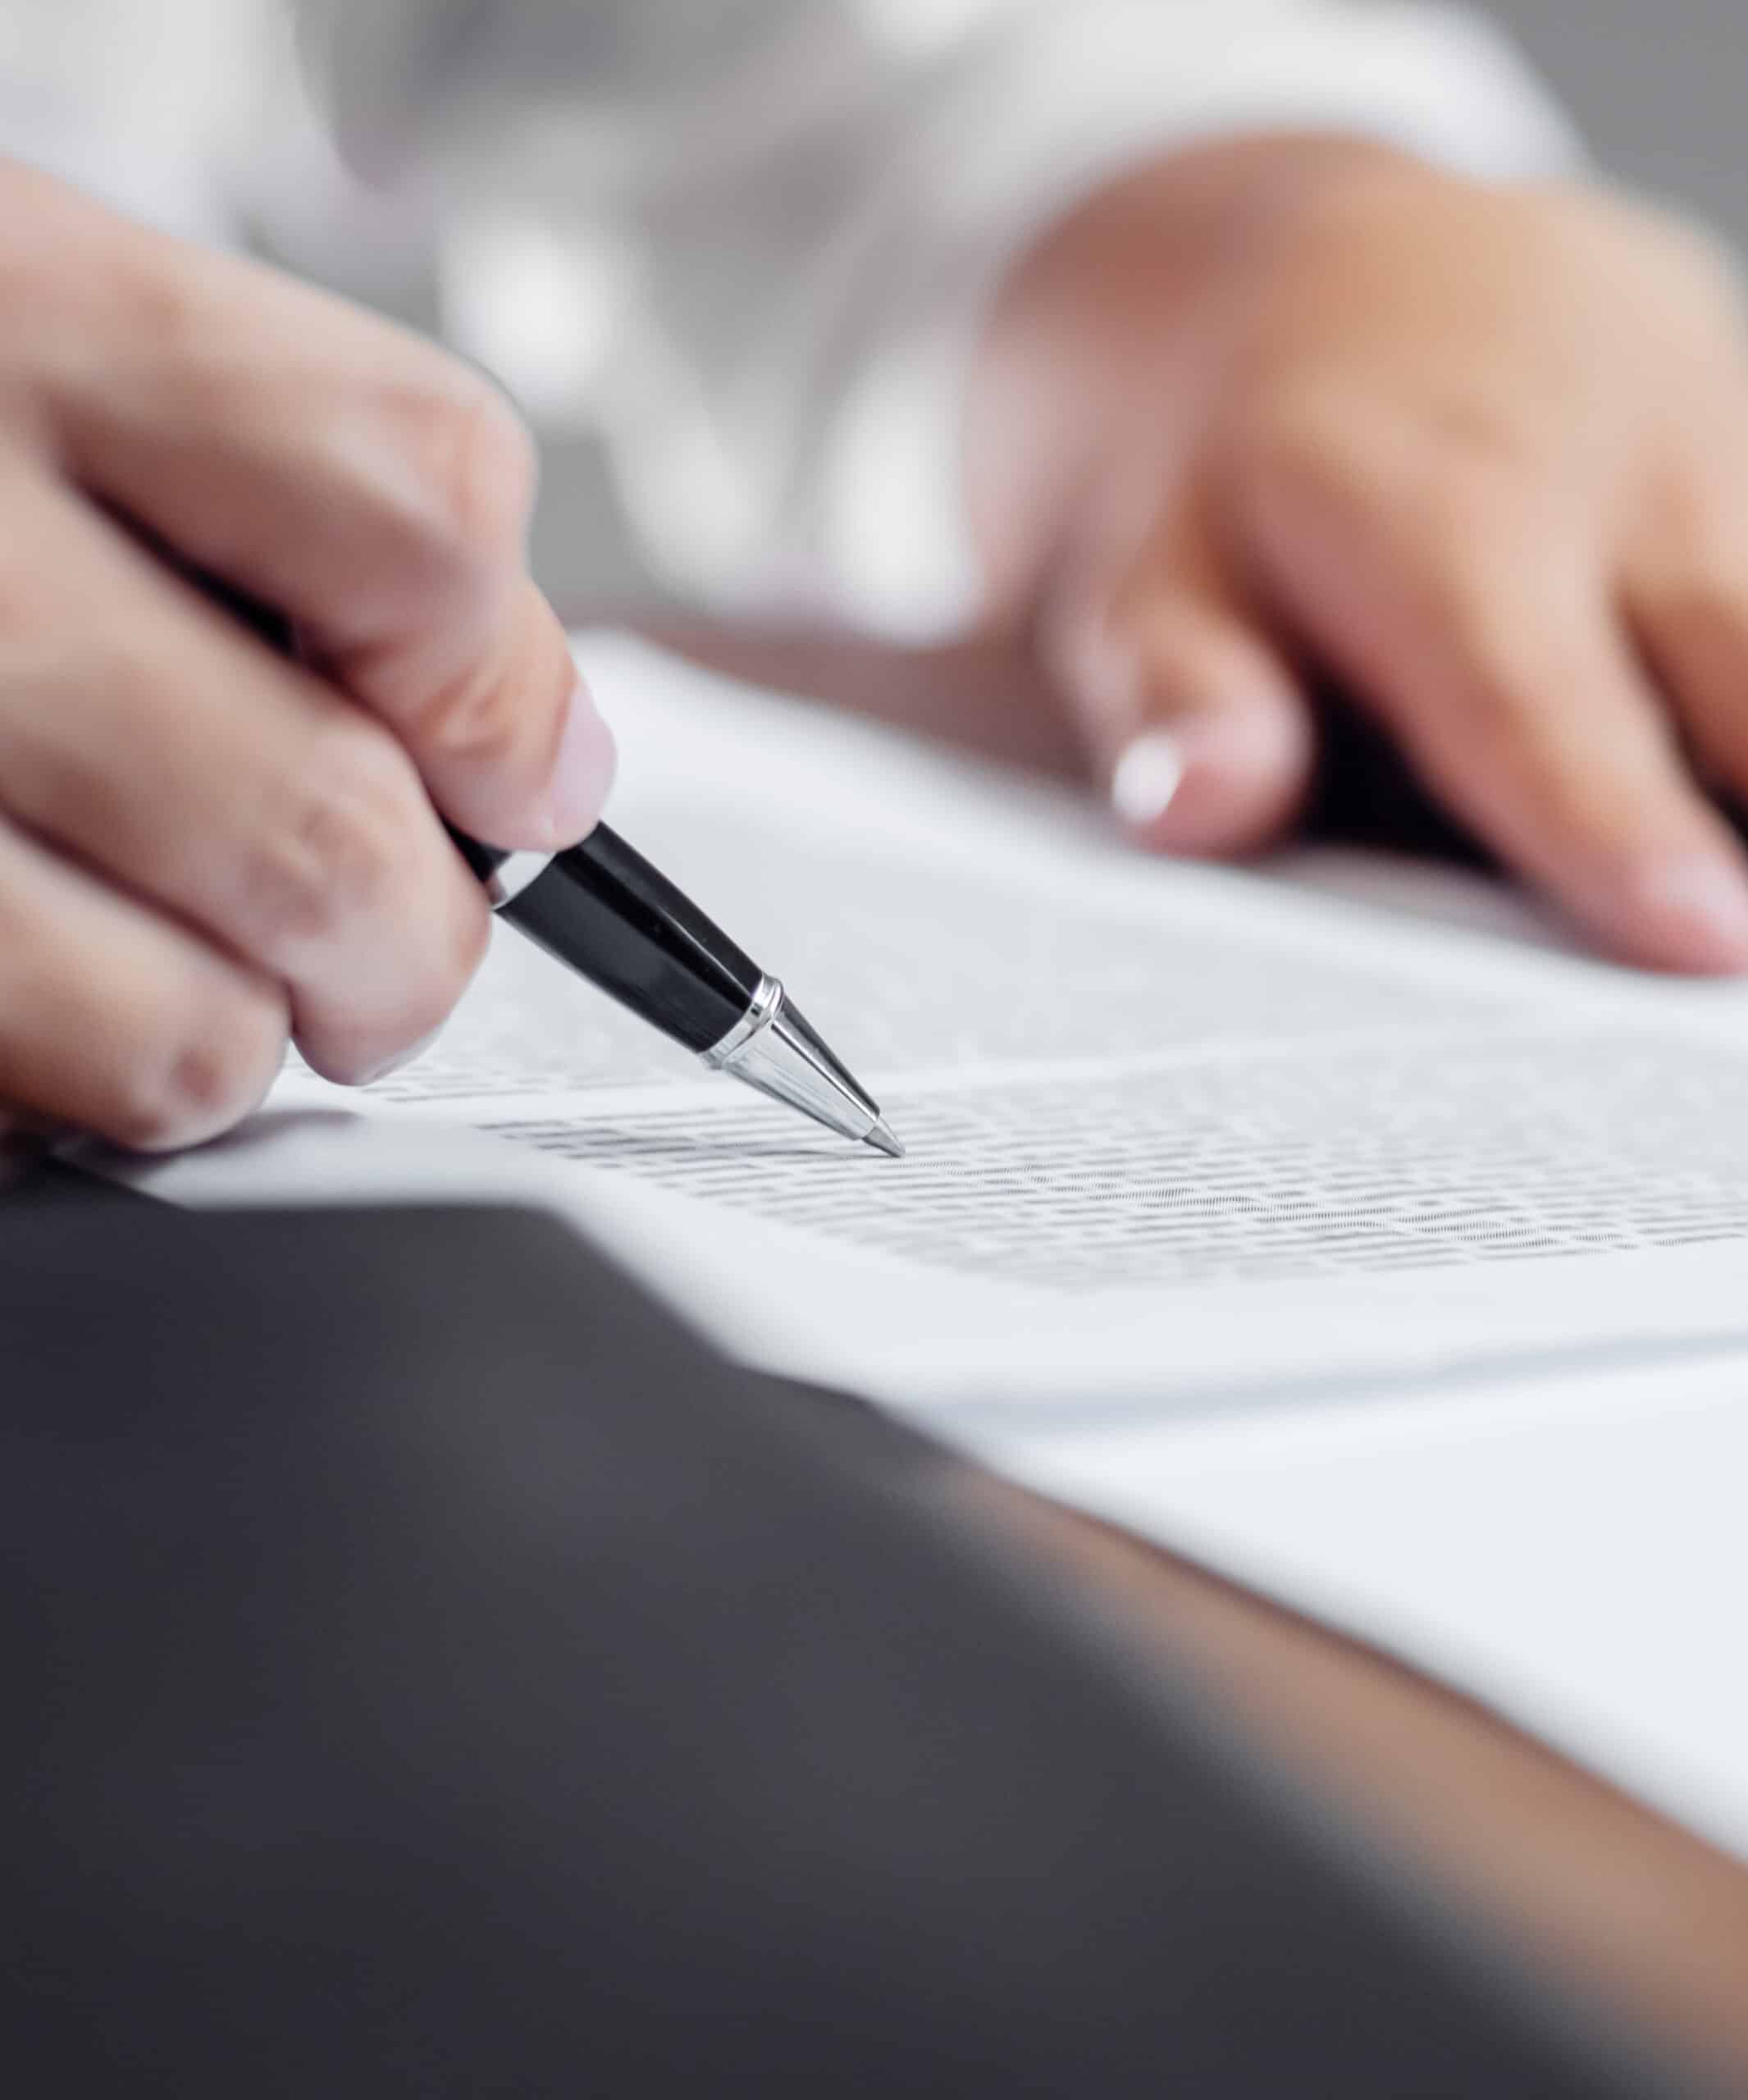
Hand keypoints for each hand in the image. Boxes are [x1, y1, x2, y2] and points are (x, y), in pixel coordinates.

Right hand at [0, 160, 612, 1149]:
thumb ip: (300, 497)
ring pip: (179, 1038)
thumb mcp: (44, 326)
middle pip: (325, 831)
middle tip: (386, 944)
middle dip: (410, 946)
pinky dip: (68, 1083)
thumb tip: (544, 759)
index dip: (508, 689)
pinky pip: (21, 1108)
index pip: (419, 513)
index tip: (516, 773)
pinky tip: (31, 983)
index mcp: (16, 318)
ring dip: (231, 1041)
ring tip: (182, 972)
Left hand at [968, 136, 1747, 972]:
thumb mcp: (1148, 582)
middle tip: (1737, 959)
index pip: (1529, 701)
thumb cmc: (1232, 478)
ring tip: (1735, 905)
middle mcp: (1614, 458)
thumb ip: (1180, 698)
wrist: (1329, 270)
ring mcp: (1724, 429)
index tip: (1705, 943)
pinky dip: (1747, 676)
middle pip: (1742, 659)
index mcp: (1435, 510)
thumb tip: (1197, 805)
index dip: (1616, 831)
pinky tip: (1719, 763)